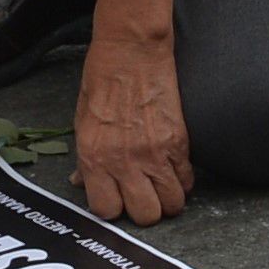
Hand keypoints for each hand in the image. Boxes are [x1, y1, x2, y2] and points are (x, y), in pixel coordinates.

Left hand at [71, 27, 193, 224]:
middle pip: (145, 215)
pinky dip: (182, 180)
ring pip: (172, 205)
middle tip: (140, 193)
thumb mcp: (81, 122)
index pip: (106, 210)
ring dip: (167, 199)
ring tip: (160, 184)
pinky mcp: (179, 142)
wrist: (131, 52)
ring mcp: (155, 154)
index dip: (112, 208)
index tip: (115, 198)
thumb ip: (84, 159)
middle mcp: (125, 161)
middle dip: (143, 210)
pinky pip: (187, 180)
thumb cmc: (102, 82)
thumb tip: (82, 181)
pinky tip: (172, 168)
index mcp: (95, 158)